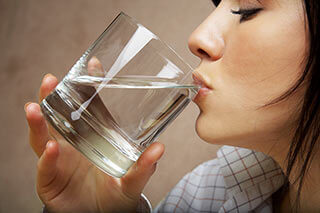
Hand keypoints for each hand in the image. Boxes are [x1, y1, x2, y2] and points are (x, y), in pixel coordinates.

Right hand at [25, 58, 164, 212]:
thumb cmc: (115, 193)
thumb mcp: (132, 179)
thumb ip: (143, 166)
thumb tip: (159, 148)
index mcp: (91, 138)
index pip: (87, 108)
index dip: (88, 86)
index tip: (93, 64)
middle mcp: (72, 145)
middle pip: (57, 116)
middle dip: (51, 97)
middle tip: (51, 81)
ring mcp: (58, 160)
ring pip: (43, 137)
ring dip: (38, 122)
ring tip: (36, 107)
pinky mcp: (50, 180)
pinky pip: (45, 167)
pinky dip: (47, 158)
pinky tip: (51, 149)